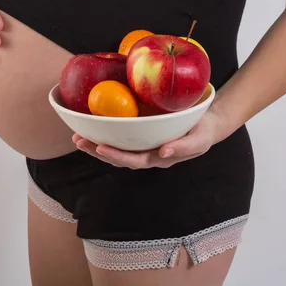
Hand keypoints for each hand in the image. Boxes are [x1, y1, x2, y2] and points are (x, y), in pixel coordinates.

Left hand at [72, 109, 223, 168]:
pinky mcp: (141, 137)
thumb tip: (164, 151)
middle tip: (79, 141)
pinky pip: (121, 140)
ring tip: (77, 138)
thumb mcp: (199, 139)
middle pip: (120, 158)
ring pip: (117, 151)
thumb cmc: (203, 131)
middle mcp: (149, 155)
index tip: (100, 148)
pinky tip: (92, 130)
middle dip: (98, 151)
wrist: (208, 124)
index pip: (135, 160)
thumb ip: (184, 147)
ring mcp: (144, 147)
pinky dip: (105, 137)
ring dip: (96, 146)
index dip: (117, 156)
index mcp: (161, 157)